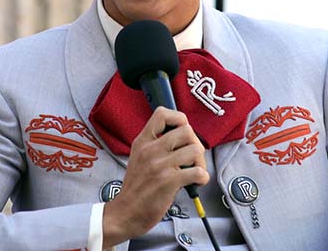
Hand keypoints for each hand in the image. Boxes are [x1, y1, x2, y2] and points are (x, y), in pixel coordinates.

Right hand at [102, 107, 208, 247]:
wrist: (124, 213)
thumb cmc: (136, 187)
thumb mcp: (139, 157)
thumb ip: (156, 143)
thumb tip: (182, 135)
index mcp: (143, 141)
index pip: (162, 113)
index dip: (179, 119)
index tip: (183, 134)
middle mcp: (150, 150)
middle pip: (187, 130)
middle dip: (195, 144)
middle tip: (192, 158)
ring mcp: (158, 165)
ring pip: (195, 149)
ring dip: (201, 162)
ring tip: (194, 171)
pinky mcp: (167, 182)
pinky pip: (197, 172)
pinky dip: (203, 177)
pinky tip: (196, 182)